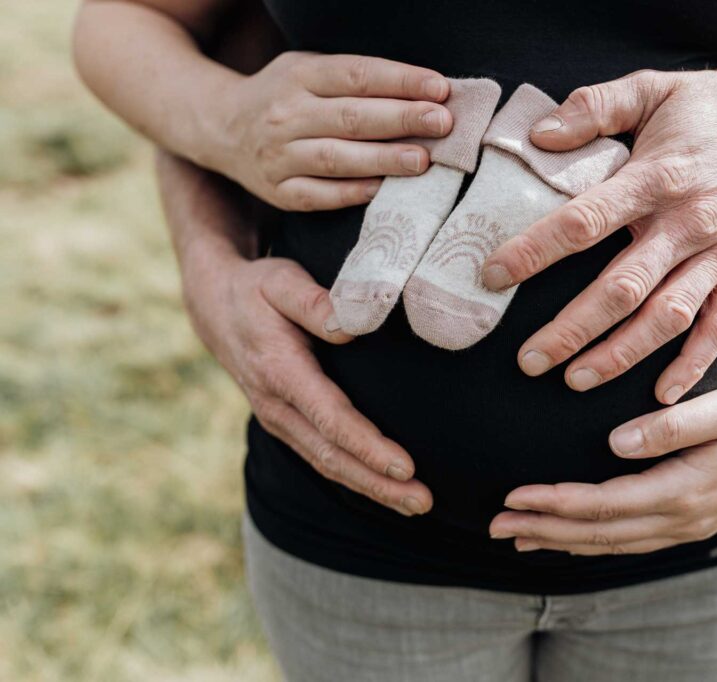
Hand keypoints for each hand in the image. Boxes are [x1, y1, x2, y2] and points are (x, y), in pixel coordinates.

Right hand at [184, 253, 431, 516]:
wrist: (215, 307)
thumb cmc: (256, 290)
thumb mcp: (281, 281)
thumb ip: (315, 302)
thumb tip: (351, 326)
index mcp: (280, 371)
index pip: (329, 418)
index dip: (367, 445)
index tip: (405, 465)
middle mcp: (277, 406)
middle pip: (332, 456)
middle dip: (379, 483)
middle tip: (423, 502)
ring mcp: (279, 421)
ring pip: (328, 465)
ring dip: (373, 489)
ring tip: (416, 505)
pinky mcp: (287, 425)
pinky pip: (322, 459)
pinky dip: (356, 479)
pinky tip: (387, 490)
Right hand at [211, 53, 452, 210]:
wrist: (219, 127)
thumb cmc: (285, 97)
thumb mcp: (310, 71)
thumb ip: (357, 81)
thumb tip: (425, 94)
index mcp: (299, 75)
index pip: (357, 75)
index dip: (401, 81)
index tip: (440, 89)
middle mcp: (286, 115)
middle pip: (351, 117)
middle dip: (402, 119)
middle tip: (442, 123)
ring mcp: (280, 156)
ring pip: (337, 158)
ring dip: (384, 160)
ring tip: (423, 160)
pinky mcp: (279, 192)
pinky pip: (321, 195)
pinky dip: (354, 193)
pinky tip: (385, 190)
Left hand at [483, 57, 716, 403]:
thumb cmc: (715, 107)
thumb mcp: (654, 87)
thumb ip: (594, 106)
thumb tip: (537, 137)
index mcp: (657, 177)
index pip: (585, 220)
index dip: (535, 250)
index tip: (493, 276)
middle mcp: (689, 222)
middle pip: (622, 286)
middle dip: (572, 328)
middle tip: (529, 359)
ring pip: (667, 316)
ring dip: (621, 354)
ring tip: (576, 381)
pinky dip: (695, 365)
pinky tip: (662, 397)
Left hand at [489, 366, 716, 554]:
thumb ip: (670, 426)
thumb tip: (615, 441)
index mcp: (685, 489)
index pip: (605, 504)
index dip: (556, 503)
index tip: (513, 495)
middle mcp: (683, 517)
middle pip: (600, 532)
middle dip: (545, 529)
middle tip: (496, 525)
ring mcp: (688, 525)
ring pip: (612, 543)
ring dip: (563, 540)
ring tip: (519, 536)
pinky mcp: (691, 519)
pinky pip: (631, 540)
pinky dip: (593, 540)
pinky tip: (570, 536)